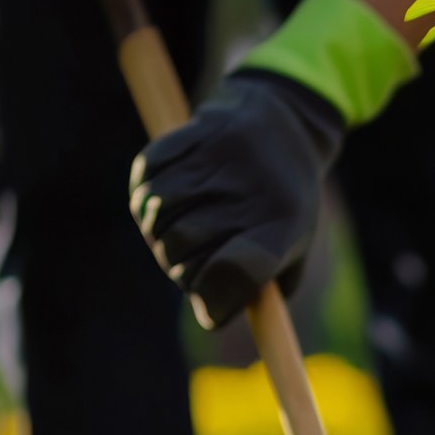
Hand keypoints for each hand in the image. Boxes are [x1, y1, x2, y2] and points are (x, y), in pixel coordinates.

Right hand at [128, 72, 344, 329]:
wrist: (286, 121)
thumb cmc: (284, 204)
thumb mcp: (290, 250)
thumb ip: (254, 291)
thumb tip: (210, 312)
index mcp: (283, 227)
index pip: (235, 273)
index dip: (215, 298)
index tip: (213, 300)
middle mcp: (250, 192)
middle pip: (182, 253)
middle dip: (181, 269)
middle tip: (197, 258)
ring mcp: (217, 162)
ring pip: (157, 221)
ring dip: (161, 236)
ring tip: (184, 227)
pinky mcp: (187, 138)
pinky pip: (143, 185)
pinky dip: (147, 200)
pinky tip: (171, 196)